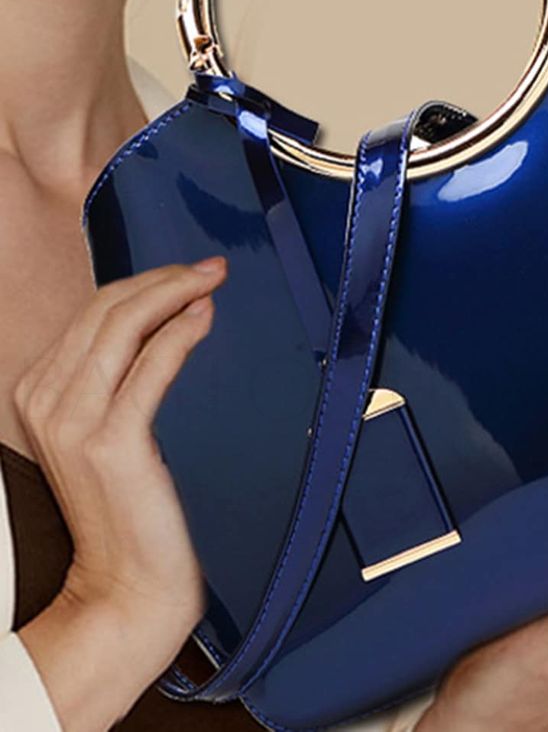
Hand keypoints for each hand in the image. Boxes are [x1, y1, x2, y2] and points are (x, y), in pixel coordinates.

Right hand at [12, 255, 228, 666]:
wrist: (125, 581)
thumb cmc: (124, 502)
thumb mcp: (105, 423)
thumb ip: (117, 370)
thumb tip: (163, 311)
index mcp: (35, 391)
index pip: (91, 313)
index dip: (143, 283)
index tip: (184, 272)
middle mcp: (44, 401)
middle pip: (106, 310)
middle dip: (163, 278)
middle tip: (210, 266)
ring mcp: (73, 421)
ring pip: (126, 326)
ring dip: (175, 293)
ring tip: (212, 281)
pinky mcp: (113, 440)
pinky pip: (153, 365)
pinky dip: (181, 332)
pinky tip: (204, 317)